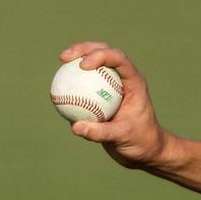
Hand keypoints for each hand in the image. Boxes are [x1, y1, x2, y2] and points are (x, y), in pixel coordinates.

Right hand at [59, 42, 171, 169]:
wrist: (143, 151)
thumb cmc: (140, 142)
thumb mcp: (123, 137)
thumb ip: (100, 132)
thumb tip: (75, 126)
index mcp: (134, 83)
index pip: (119, 59)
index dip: (100, 55)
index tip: (82, 66)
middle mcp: (124, 80)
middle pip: (104, 53)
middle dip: (84, 49)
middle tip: (64, 57)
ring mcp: (112, 86)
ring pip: (94, 66)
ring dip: (76, 60)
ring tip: (61, 63)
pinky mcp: (102, 96)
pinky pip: (85, 86)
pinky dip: (72, 84)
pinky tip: (56, 90)